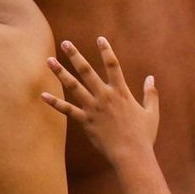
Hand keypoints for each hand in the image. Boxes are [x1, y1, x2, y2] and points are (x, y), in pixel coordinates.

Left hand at [42, 36, 158, 166]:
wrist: (132, 154)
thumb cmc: (143, 135)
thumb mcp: (152, 112)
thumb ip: (151, 94)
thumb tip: (151, 78)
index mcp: (122, 92)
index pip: (113, 66)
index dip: (106, 51)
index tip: (100, 38)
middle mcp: (105, 96)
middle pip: (87, 71)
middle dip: (75, 56)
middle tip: (65, 43)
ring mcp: (93, 108)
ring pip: (73, 86)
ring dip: (60, 73)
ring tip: (49, 61)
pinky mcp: (85, 121)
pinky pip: (67, 109)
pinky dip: (54, 103)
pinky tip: (42, 95)